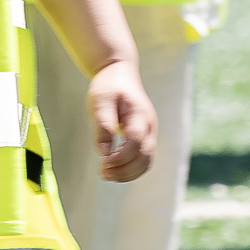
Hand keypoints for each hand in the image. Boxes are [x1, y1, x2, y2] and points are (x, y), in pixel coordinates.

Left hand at [88, 60, 154, 181]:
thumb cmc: (108, 87)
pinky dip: (130, 169)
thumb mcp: (100, 101)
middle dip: (125, 170)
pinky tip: (112, 170)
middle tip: (102, 173)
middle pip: (145, 157)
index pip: (136, 142)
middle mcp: (149, 126)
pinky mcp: (144, 138)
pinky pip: (143, 160)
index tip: (102, 162)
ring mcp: (149, 133)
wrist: (120, 75)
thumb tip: (104, 151)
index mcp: (139, 115)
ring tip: (105, 175)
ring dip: (128, 173)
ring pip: (146, 162)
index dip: (121, 156)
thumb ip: (103, 124)